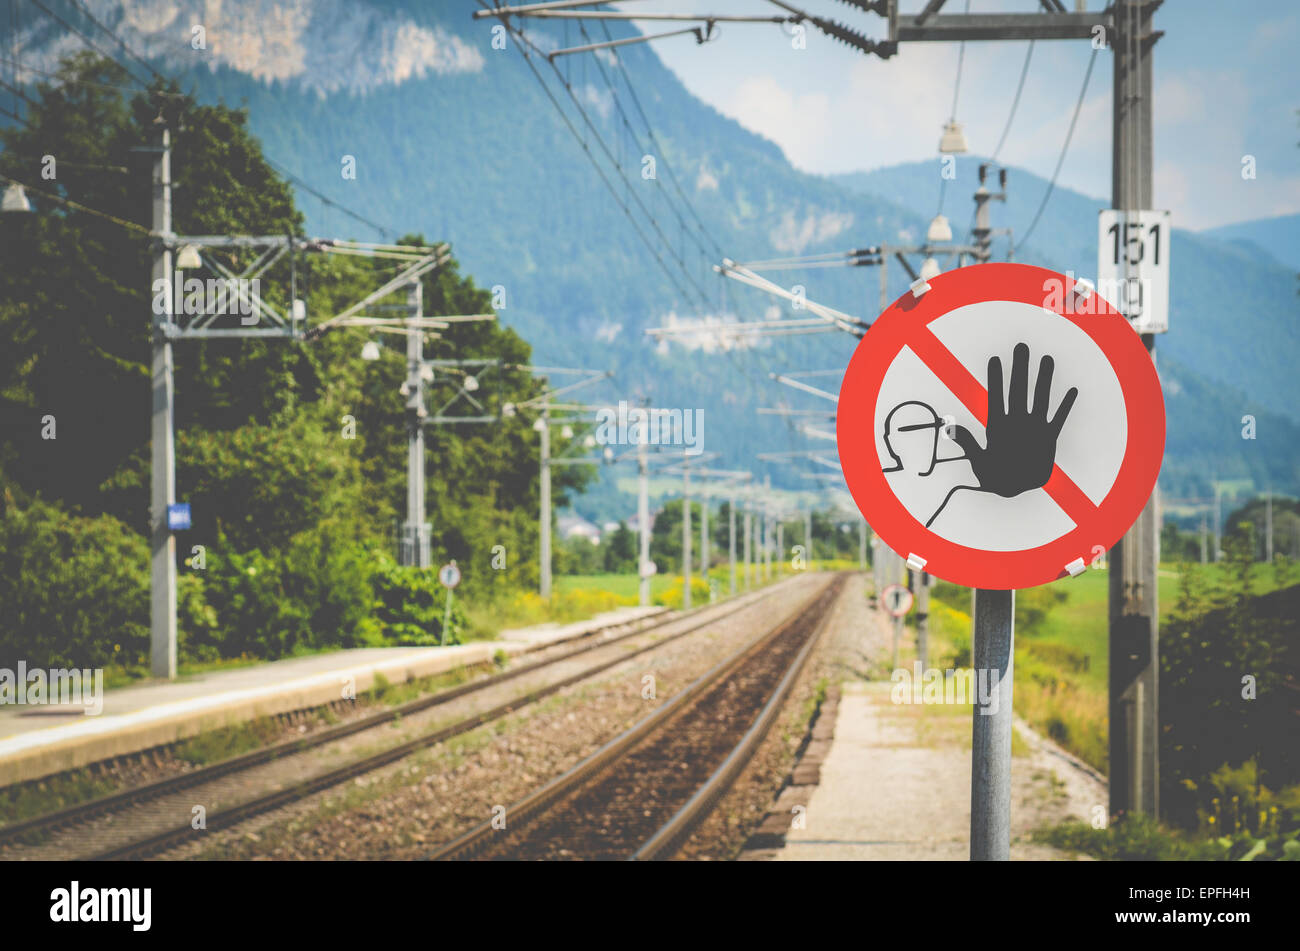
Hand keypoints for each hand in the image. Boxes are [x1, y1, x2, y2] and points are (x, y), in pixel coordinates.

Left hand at [951, 343, 1076, 497]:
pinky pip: (1058, 420)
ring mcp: (1032, 428)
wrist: (1013, 489)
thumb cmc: (992, 476)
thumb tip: (950, 430)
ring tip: (1047, 359)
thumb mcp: (978, 461)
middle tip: (1021, 346)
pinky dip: (1065, 407)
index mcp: (997, 426)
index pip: (995, 396)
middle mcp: (1016, 422)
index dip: (995, 378)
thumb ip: (968, 444)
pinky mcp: (1047, 439)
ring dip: (1044, 380)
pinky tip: (1072, 392)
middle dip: (1019, 369)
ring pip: (1039, 399)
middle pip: (1018, 390)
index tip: (994, 359)